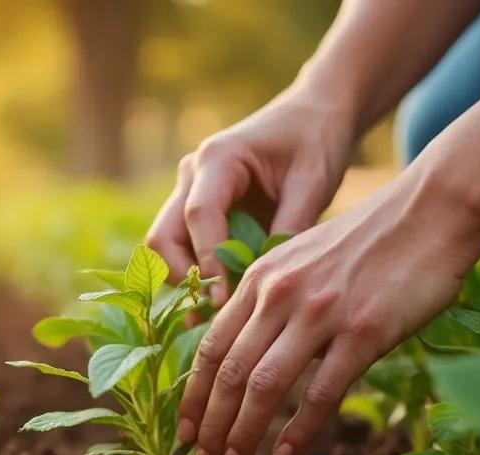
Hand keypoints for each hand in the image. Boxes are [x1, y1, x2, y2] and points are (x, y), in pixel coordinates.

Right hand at [145, 92, 355, 305]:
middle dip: (184, 278)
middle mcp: (192, 174)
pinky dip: (199, 277)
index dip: (208, 262)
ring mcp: (190, 192)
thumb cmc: (316, 140)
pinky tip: (226, 301)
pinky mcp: (199, 210)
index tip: (225, 301)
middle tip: (218, 313)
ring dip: (188, 281)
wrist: (314, 115)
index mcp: (218, 158)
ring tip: (222, 313)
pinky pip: (185, 249)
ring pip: (166, 248)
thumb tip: (269, 284)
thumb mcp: (313, 182)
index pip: (199, 215)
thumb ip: (289, 228)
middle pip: (163, 237)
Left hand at [175, 170, 479, 454]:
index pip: (211, 348)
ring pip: (263, 386)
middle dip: (210, 427)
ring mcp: (320, 313)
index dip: (192, 397)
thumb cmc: (371, 241)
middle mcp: (280, 295)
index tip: (184, 433)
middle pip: (228, 374)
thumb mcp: (303, 259)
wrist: (432, 210)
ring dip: (241, 435)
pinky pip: (321, 392)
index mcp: (260, 279)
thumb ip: (274, 300)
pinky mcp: (363, 331)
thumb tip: (255, 351)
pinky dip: (299, 430)